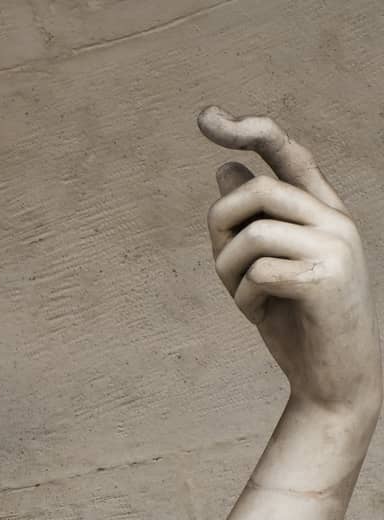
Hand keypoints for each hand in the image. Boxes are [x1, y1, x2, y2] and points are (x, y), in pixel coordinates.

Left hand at [198, 106, 381, 422]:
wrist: (333, 378)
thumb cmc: (296, 321)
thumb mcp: (264, 266)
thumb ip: (250, 221)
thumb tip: (225, 169)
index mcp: (324, 211)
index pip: (288, 154)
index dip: (249, 129)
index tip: (206, 116)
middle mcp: (337, 219)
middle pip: (256, 191)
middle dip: (219, 226)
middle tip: (223, 267)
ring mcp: (337, 245)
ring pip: (251, 233)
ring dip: (227, 271)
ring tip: (246, 298)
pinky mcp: (326, 277)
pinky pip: (256, 271)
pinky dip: (242, 298)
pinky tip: (260, 315)